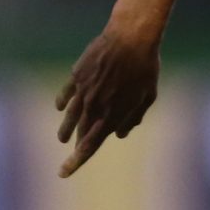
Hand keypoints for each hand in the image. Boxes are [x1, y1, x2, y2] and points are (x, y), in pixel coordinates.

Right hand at [54, 28, 160, 176]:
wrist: (130, 37)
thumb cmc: (145, 67)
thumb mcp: (148, 96)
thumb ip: (133, 118)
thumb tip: (120, 134)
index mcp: (112, 115)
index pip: (90, 145)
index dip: (75, 161)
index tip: (62, 172)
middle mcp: (94, 106)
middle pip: (81, 132)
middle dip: (77, 144)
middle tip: (74, 153)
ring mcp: (83, 90)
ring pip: (70, 115)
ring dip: (66, 129)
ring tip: (62, 138)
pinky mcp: (77, 74)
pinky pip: (66, 93)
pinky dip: (62, 103)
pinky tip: (61, 108)